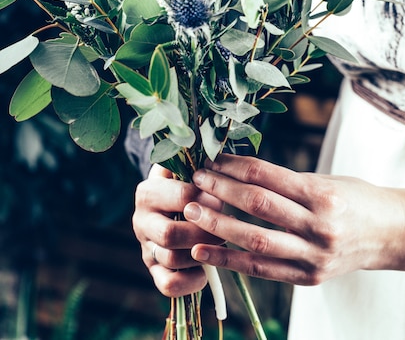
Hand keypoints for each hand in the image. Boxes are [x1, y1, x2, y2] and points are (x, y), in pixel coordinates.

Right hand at [132, 163, 223, 296]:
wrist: (169, 202)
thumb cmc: (186, 181)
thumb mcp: (186, 166)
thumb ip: (196, 161)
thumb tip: (217, 156)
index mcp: (148, 191)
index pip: (181, 197)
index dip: (208, 200)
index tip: (224, 198)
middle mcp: (141, 220)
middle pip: (170, 234)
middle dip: (204, 233)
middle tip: (225, 226)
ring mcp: (145, 247)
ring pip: (171, 259)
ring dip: (201, 255)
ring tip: (219, 244)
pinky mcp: (154, 271)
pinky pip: (168, 285)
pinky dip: (190, 281)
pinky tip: (206, 269)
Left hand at [182, 154, 404, 284]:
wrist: (392, 234)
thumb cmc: (356, 199)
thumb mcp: (326, 181)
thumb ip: (287, 182)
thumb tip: (239, 172)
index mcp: (322, 194)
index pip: (267, 175)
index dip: (233, 166)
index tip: (211, 159)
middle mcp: (318, 226)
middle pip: (258, 205)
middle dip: (221, 191)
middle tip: (194, 181)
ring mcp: (314, 256)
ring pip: (256, 241)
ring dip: (218, 227)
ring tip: (190, 214)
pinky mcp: (309, 278)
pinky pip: (263, 270)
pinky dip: (230, 261)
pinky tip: (206, 252)